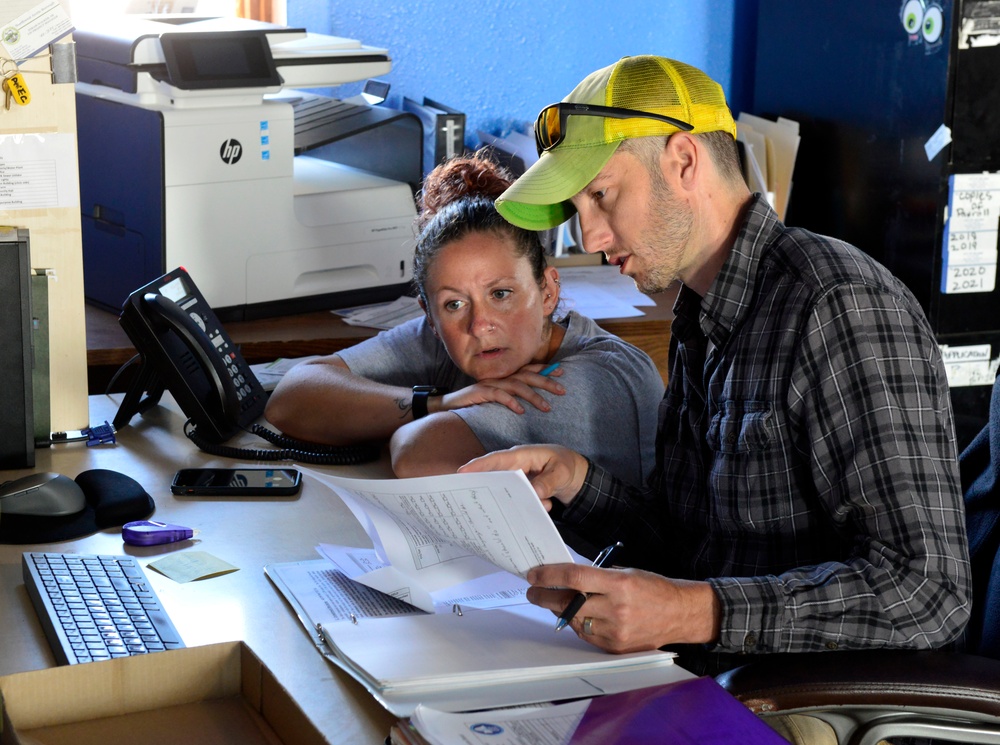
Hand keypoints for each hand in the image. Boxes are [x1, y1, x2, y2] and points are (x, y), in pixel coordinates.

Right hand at [437, 364, 564, 415]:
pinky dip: (511, 402)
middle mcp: (500, 376)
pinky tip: (521, 411)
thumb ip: (512, 394)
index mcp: (505, 376)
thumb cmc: (475, 402)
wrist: (449, 404)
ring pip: (516, 385)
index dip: (544, 369)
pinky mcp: (481, 392)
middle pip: (526, 376)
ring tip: (546, 407)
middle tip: (562, 390)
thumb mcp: (496, 397)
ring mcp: (490, 383)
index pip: (527, 369)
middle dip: (546, 382)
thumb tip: (531, 399)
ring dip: (533, 395)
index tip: (561, 372)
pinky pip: (499, 395)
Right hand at [458, 444, 587, 508]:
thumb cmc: (566, 466)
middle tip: (473, 501)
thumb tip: (533, 493)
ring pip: (505, 491)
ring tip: (520, 510)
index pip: (496, 459)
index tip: (462, 472)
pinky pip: (516, 499)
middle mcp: (515, 466)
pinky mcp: (522, 489)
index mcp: (522, 455)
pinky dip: (526, 506)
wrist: (577, 475)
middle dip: (484, 488)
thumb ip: (547, 482)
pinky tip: (541, 509)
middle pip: (493, 476)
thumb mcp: (561, 472)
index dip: (478, 465)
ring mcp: (517, 478)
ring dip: (513, 502)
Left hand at [526, 563, 720, 652]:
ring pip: (573, 621)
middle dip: (545, 596)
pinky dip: (577, 624)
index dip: (550, 575)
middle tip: (534, 590)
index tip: (534, 575)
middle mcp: (616, 609)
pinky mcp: (615, 647)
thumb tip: (565, 577)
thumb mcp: (625, 573)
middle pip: (568, 603)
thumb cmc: (653, 588)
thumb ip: (596, 576)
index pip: (576, 577)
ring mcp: (615, 631)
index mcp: (619, 584)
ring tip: (557, 601)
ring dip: (561, 610)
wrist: (680, 614)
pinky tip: (578, 615)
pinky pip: (585, 635)